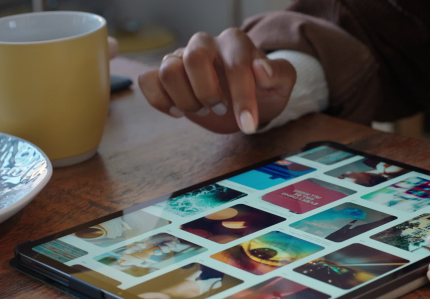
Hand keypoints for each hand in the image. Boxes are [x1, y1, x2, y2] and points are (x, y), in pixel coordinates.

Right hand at [138, 28, 296, 133]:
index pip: (235, 63)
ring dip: (185, 99)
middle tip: (221, 109)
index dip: (242, 97)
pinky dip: (159, 100)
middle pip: (193, 57)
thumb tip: (261, 69)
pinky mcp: (165, 75)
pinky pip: (148, 80)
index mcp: (235, 43)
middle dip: (207, 92)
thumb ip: (278, 73)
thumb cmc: (263, 90)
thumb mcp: (282, 84)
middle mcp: (206, 45)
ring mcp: (182, 58)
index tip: (249, 125)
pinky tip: (178, 112)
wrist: (246, 101)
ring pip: (168, 70)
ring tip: (201, 109)